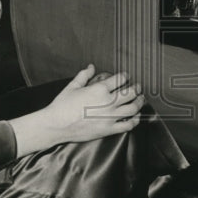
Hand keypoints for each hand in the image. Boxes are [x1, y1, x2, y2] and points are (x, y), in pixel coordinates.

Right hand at [10, 64, 144, 156]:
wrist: (56, 125)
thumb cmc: (62, 106)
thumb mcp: (73, 86)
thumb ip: (84, 75)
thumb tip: (91, 67)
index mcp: (100, 89)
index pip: (120, 79)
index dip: (125, 76)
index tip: (126, 76)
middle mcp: (108, 102)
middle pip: (130, 93)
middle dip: (136, 88)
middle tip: (138, 86)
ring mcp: (109, 117)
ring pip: (132, 108)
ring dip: (139, 102)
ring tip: (140, 99)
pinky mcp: (108, 129)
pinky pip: (127, 125)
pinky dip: (134, 121)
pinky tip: (135, 117)